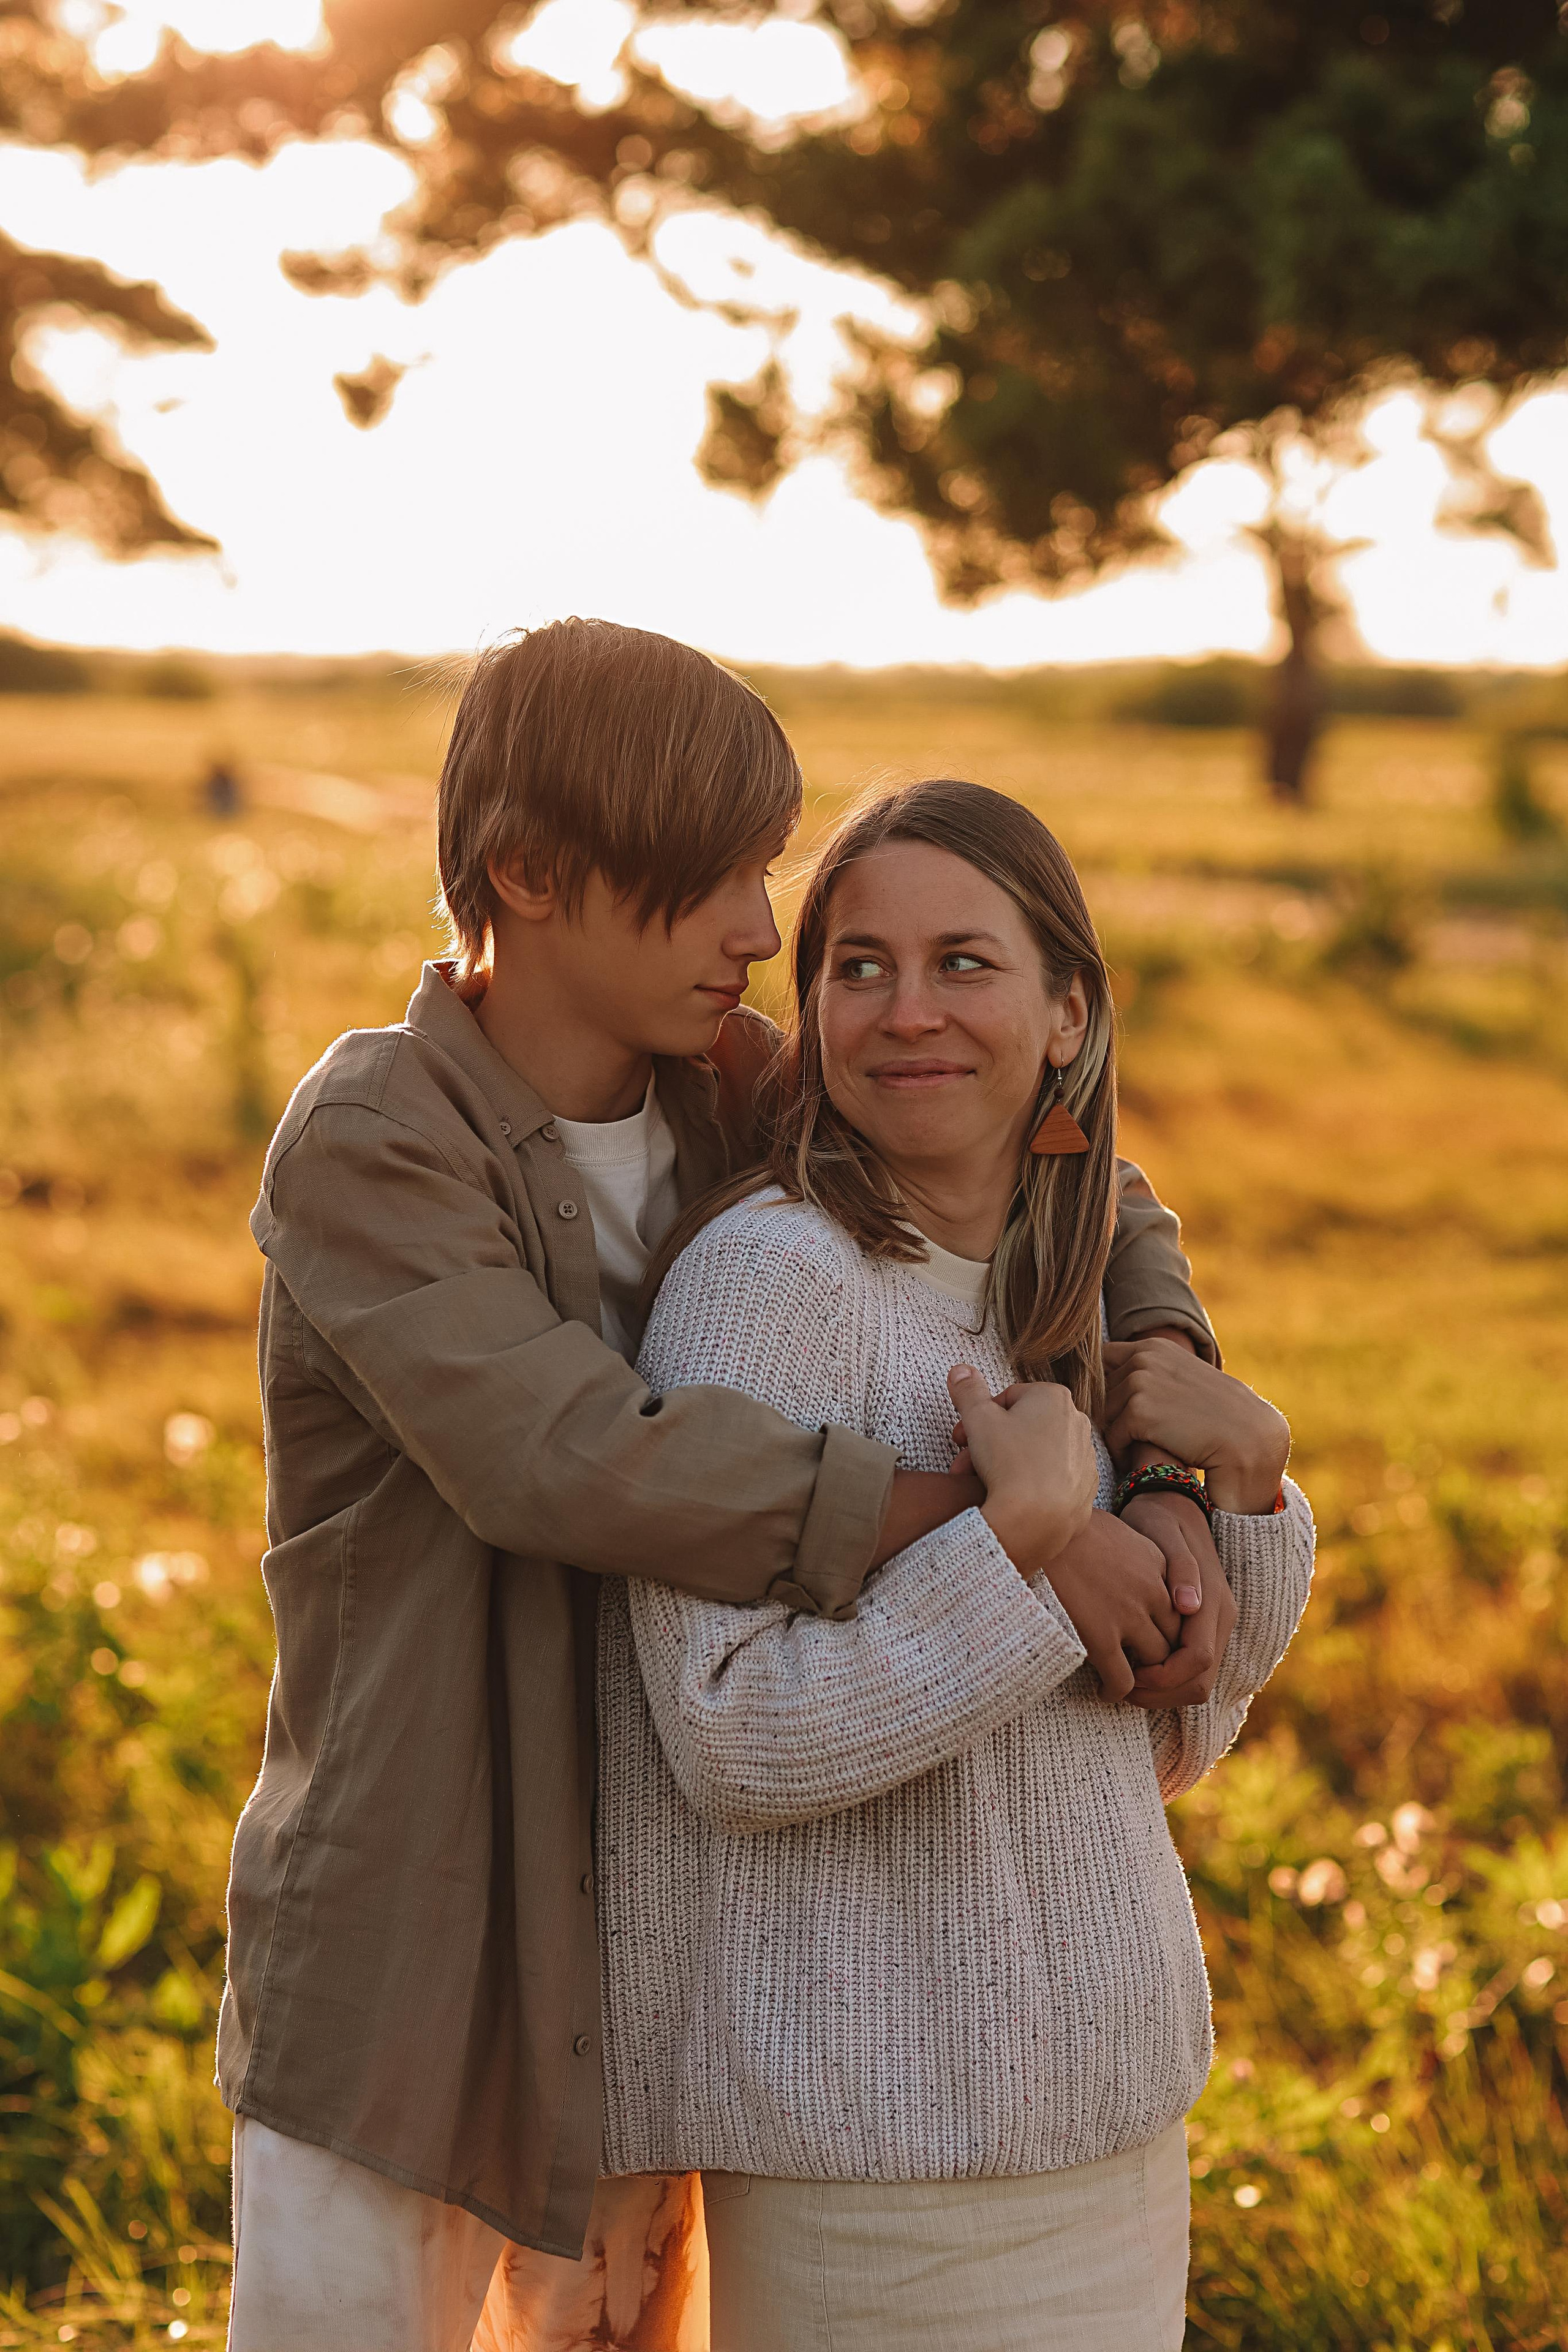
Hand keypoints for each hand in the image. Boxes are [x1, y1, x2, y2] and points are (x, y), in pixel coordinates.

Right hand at [946, 1369, 1096, 1577]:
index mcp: (1053, 1397)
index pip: (1007, 1398)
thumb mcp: (977, 1418)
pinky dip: (1033, 1484)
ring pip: (1036, 1453)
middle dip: (988, 1444)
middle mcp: (1077, 1422)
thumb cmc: (1008, 1463)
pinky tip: (1014, 1497)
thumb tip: (961, 1369)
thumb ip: (968, 1389)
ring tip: (983, 1483)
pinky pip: (1053, 1479)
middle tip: (965, 1463)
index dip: (979, 1418)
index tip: (963, 1437)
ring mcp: (1085, 1457)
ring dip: (1007, 1464)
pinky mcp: (1086, 1488)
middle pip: (1021, 1427)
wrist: (1035, 1519)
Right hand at [1035, 1510, 1181, 1701]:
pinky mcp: (1100, 1636)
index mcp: (1160, 1567)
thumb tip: (1137, 1580)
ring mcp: (1128, 1616)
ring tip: (1126, 1682)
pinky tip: (1104, 1690)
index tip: (1150, 1639)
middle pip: (1176, 1640)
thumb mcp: (1123, 1535)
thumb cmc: (1073, 1527)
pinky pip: (1123, 1680)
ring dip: (1144, 1678)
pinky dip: (1117, 1692)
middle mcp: (1151, 1592)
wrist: (1040, 1523)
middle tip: (1143, 1669)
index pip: (1183, 1612)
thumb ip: (1142, 1560)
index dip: (1169, 1631)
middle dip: (1164, 1658)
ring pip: (1157, 1663)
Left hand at [1101, 1340, 1289, 1514]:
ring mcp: (1142, 1381)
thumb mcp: (1183, 1384)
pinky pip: (1113, 1436)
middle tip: (1136, 1438)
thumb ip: (1151, 1376)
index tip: (1119, 1411)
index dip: (1105, 1388)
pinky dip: (1124, 1452)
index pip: (1104, 1360)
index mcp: (1155, 1347)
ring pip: (1105, 1414)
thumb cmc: (1219, 1419)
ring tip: (1142, 1449)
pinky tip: (1145, 1459)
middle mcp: (1145, 1357)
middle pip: (1101, 1391)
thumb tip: (1105, 1386)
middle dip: (1112, 1416)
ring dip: (1119, 1436)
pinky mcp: (1140, 1411)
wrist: (1251, 1442)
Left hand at [1121, 1490, 1237, 1707]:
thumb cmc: (1158, 1519)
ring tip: (1126, 1683)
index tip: (1129, 1678)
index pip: (1197, 1661)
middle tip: (1122, 1690)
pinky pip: (1193, 1667)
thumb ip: (1180, 1568)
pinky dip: (1168, 1679)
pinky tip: (1137, 1669)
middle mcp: (1221, 1618)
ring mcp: (1217, 1624)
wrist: (1172, 1504)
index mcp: (1214, 1601)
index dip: (1164, 1680)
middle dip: (1162, 1695)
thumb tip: (1189, 1606)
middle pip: (1201, 1681)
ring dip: (1164, 1692)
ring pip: (1199, 1680)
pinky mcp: (1206, 1626)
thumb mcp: (1162, 1533)